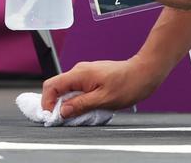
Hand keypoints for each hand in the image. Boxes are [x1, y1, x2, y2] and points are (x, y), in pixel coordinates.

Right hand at [41, 57, 168, 117]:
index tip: (52, 116)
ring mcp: (85, 73)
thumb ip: (80, 105)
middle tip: (65, 119)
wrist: (144, 73)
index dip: (47, 102)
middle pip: (57, 88)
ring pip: (67, 89)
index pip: (51, 85)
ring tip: (79, 115)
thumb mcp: (103, 100)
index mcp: (79, 74)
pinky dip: (77, 100)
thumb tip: (62, 111)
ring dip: (69, 104)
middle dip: (57, 105)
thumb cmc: (128, 84)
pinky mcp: (92, 77)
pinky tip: (87, 108)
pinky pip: (77, 89)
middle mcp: (79, 71)